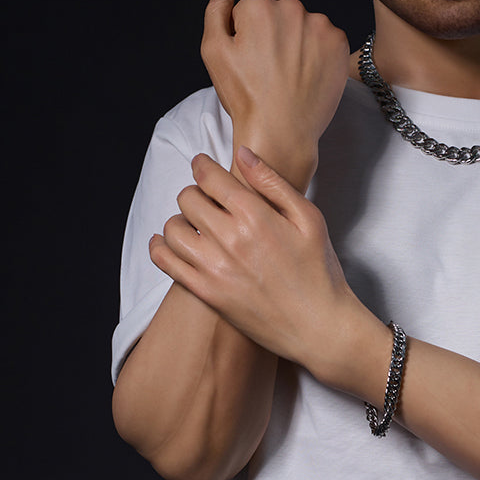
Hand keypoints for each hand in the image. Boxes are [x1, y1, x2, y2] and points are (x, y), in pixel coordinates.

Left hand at [150, 147, 370, 379]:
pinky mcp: (207, 293)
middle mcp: (230, 239)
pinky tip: (165, 243)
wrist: (319, 327)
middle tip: (207, 200)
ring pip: (172, 228)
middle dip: (195, 193)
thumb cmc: (320, 272)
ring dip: (180, 220)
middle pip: (188, 198)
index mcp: (256, 216)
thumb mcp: (309, 218)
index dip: (202, 165)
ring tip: (195, 225)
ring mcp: (215, 268)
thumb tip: (242, 153)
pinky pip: (166, 262)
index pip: (209, 177)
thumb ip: (273, 183)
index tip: (202, 166)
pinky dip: (159, 248)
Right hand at [201, 0, 349, 190]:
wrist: (281, 132)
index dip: (246, 37)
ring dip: (296, 43)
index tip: (250, 61)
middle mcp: (292, 8)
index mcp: (259, 5)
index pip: (250, 11)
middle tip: (269, 71)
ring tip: (288, 75)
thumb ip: (216, 12)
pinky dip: (317, 54)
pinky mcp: (339, 43)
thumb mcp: (214, 52)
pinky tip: (306, 75)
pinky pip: (325, 40)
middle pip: (278, 15)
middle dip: (273, 36)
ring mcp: (319, 25)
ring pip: (303, 26)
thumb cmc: (245, 96)